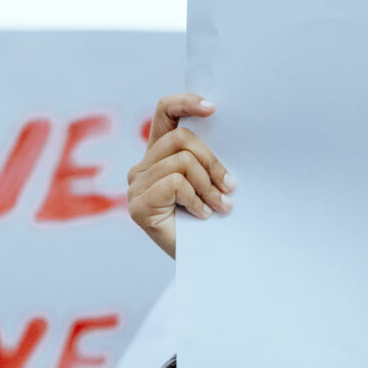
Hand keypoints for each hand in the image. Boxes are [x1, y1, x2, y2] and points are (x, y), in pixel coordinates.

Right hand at [127, 93, 233, 258]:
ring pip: (180, 162)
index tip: (213, 109)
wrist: (208, 265)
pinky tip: (203, 215)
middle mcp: (143, 167)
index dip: (185, 102)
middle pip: (180, 139)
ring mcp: (136, 186)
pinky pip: (173, 183)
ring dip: (208, 185)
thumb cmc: (214, 225)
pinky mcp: (137, 206)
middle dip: (213, 162)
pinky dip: (195, 199)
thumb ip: (208, 158)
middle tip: (230, 187)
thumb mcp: (213, 183)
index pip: (165, 112)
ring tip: (221, 206)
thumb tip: (226, 127)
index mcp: (161, 156)